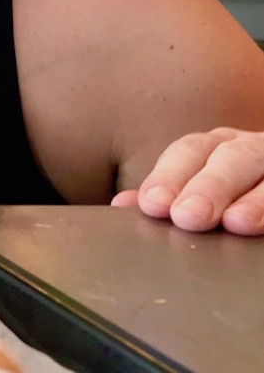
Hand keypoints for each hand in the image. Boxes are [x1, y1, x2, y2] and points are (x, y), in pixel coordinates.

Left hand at [112, 128, 263, 234]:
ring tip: (238, 223)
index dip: (171, 176)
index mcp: (217, 149)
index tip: (154, 205)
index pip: (189, 153)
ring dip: (257, 199)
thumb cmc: (233, 193)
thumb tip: (123, 205)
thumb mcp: (198, 188)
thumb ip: (167, 197)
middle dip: (210, 186)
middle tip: (189, 217)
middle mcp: (251, 150)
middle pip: (231, 158)